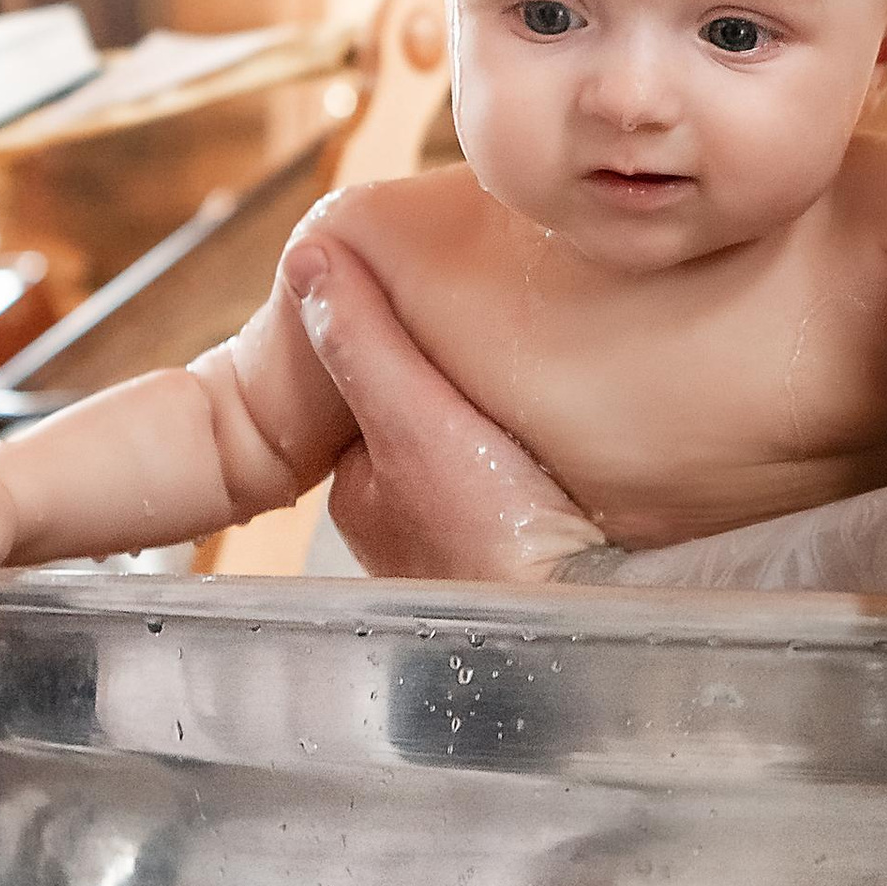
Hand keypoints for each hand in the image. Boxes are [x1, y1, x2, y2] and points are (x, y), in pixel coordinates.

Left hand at [296, 236, 601, 583]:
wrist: (575, 629)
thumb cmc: (489, 543)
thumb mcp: (413, 422)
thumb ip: (364, 342)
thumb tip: (311, 256)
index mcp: (360, 491)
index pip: (372, 389)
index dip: (403, 339)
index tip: (442, 292)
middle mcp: (403, 524)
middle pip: (425, 419)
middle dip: (457, 379)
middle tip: (509, 329)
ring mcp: (463, 546)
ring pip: (474, 452)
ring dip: (504, 419)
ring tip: (549, 375)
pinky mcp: (526, 558)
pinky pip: (524, 483)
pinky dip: (541, 458)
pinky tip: (574, 439)